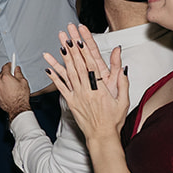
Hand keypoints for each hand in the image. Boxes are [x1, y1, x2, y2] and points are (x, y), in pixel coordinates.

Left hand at [0, 65, 31, 120]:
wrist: (18, 108)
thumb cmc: (21, 97)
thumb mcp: (23, 82)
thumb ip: (19, 73)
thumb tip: (17, 69)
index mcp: (6, 77)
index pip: (5, 67)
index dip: (9, 65)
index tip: (11, 64)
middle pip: (1, 73)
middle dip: (6, 72)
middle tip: (11, 75)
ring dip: (0, 78)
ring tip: (6, 81)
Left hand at [42, 24, 128, 141]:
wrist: (101, 136)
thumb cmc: (113, 119)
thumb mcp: (124, 101)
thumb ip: (123, 82)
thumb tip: (123, 67)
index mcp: (100, 89)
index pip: (92, 66)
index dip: (85, 52)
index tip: (80, 40)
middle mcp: (87, 91)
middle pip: (78, 66)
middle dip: (72, 50)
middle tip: (67, 37)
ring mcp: (78, 96)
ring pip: (69, 74)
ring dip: (63, 59)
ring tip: (58, 46)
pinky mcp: (71, 102)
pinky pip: (61, 87)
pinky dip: (54, 77)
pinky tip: (48, 67)